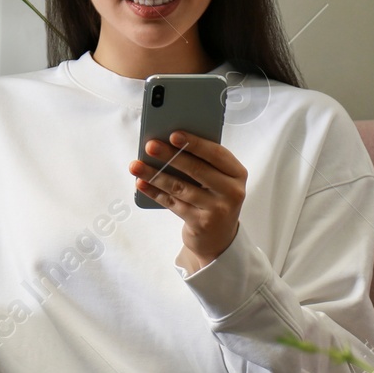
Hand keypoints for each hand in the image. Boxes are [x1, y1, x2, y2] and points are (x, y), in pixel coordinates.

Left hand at [128, 131, 246, 271]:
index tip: (174, 134)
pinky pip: (172, 204)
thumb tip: (169, 144)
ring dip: (155, 175)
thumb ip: (204, 163)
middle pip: (197, 169)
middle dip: (170, 155)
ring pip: (180, 187)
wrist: (218, 238)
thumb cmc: (214, 199)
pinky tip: (141, 184)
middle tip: (150, 146)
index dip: (195, 143)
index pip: (216, 153)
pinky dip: (155, 192)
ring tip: (136, 165)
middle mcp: (232, 191)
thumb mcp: (219, 180)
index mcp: (237, 173)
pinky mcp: (200, 224)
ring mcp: (217, 210)